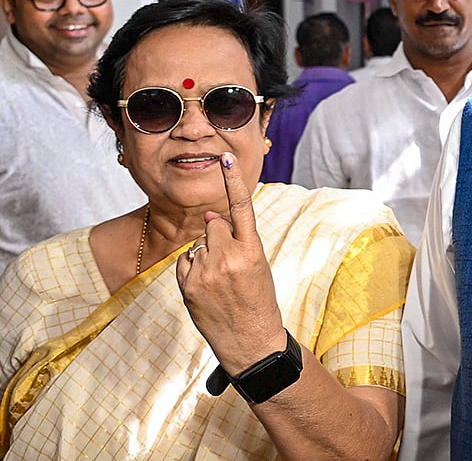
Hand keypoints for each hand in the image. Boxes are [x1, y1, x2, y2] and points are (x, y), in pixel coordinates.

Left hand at [176, 151, 286, 372]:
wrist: (251, 341)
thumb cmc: (258, 301)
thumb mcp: (258, 266)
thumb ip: (236, 239)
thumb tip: (212, 218)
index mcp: (252, 250)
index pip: (241, 208)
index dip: (233, 182)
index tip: (224, 159)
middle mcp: (228, 257)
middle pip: (214, 226)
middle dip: (219, 236)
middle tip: (232, 265)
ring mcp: (206, 271)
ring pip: (199, 244)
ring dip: (206, 255)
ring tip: (221, 283)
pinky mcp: (188, 284)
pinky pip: (185, 261)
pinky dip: (193, 269)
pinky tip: (206, 288)